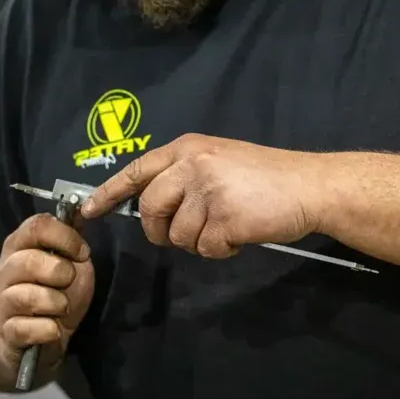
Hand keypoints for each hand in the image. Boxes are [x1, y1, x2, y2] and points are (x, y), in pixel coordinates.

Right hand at [0, 214, 94, 366]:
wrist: (38, 334)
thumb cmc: (57, 290)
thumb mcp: (72, 262)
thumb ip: (74, 239)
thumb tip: (84, 210)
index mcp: (20, 246)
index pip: (36, 227)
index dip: (65, 237)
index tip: (82, 252)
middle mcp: (6, 270)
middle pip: (29, 261)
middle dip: (61, 272)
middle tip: (70, 280)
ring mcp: (3, 302)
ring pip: (26, 296)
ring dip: (57, 303)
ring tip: (63, 307)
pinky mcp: (7, 332)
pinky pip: (25, 329)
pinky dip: (48, 330)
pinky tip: (54, 329)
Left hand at [80, 134, 322, 258]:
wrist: (311, 185)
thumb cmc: (267, 176)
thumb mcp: (220, 160)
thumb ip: (186, 175)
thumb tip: (154, 205)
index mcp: (188, 148)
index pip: (137, 170)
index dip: (109, 192)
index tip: (88, 210)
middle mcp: (192, 165)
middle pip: (150, 209)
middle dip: (161, 231)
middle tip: (185, 234)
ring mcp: (208, 190)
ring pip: (178, 235)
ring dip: (200, 241)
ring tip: (228, 226)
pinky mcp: (224, 217)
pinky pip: (206, 248)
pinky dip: (222, 250)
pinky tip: (241, 234)